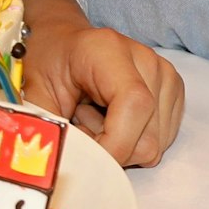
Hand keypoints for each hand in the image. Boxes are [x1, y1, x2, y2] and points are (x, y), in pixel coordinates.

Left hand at [18, 0, 183, 166]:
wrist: (64, 43)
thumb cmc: (47, 63)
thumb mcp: (35, 92)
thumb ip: (47, 128)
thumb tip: (55, 166)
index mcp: (108, 50)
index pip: (134, 104)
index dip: (115, 143)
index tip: (88, 156)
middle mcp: (145, 59)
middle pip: (147, 136)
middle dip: (111, 148)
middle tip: (81, 125)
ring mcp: (164, 74)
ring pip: (155, 145)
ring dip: (121, 145)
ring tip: (95, 117)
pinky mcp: (173, 90)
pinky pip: (160, 140)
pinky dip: (133, 140)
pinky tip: (112, 118)